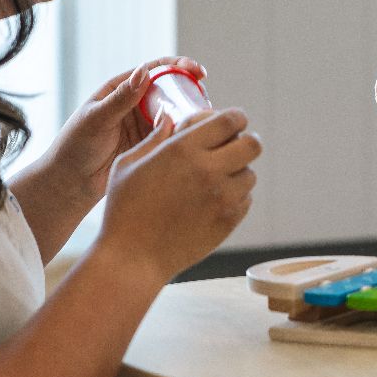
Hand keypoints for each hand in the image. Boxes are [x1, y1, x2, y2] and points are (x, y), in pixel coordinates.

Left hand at [47, 56, 206, 203]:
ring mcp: (145, 125)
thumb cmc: (75, 147)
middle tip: (206, 97)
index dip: (178, 66)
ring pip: (176, 113)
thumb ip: (121, 98)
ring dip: (191, 113)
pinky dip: (186, 134)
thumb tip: (144, 70)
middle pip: (171, 89)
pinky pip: (173, 136)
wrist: (70, 184)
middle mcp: (136, 104)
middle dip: (191, 89)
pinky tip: (196, 137)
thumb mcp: (97, 119)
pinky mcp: (151, 146)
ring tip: (205, 118)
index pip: (155, 69)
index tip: (196, 70)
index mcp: (122, 89)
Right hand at [99, 108, 260, 283]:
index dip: (236, 118)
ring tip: (217, 179)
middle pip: (252, 144)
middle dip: (246, 141)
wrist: (132, 258)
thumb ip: (155, 138)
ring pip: (250, 174)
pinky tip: (214, 201)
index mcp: (183, 149)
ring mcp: (222, 197)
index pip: (230, 120)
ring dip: (238, 172)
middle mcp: (208, 169)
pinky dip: (236, 197)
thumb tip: (171, 119)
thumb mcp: (129, 164)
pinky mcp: (228, 221)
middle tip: (233, 147)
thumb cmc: (123, 209)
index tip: (233, 123)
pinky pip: (246, 199)